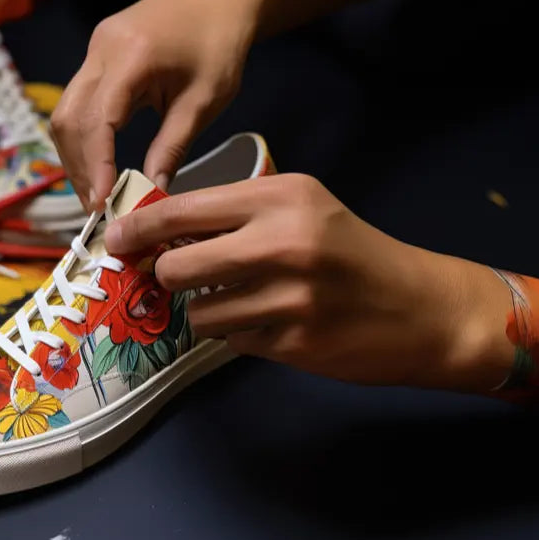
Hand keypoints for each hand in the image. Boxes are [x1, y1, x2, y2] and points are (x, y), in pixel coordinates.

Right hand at [50, 0, 262, 212]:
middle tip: (97, 208)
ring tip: (97, 194)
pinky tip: (98, 166)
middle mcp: (101, 50)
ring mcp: (93, 50)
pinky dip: (83, 139)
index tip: (103, 203)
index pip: (98, 120)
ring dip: (76, 157)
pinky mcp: (95, 56)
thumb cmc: (219, 42)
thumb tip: (151, 196)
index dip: (96, 166)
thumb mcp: (205, 101)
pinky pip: (76, 103)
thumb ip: (172, 148)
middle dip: (79, 168)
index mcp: (132, 57)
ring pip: (65, 113)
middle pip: (69, 119)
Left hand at [104, 172, 514, 392]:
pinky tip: (271, 323)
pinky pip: (231, 340)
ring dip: (207, 311)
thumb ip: (235, 214)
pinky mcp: (294, 342)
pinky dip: (239, 334)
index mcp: (281, 197)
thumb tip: (158, 232)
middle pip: (177, 267)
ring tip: (242, 301)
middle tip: (180, 278)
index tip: (117, 239)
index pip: (183, 210)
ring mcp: (290, 297)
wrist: (421, 309)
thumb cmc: (353, 253)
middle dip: (168, 277)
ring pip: (199, 312)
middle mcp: (283, 242)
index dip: (139, 227)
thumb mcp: (302, 209)